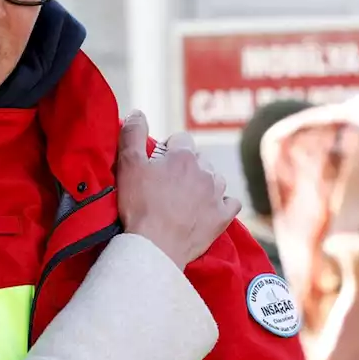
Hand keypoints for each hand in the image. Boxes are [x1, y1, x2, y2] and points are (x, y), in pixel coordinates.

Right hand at [117, 112, 240, 268]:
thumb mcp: (127, 164)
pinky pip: (231, 202)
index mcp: (184, 156)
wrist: (154, 247)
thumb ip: (132, 133)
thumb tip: (137, 112)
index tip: (155, 165)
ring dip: (203, 183)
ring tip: (184, 197)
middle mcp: (206, 171)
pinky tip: (208, 208)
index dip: (166, 150)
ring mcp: (217, 195)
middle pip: (198, 159)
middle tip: (165, 184)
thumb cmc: (139, 205)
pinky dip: (221, 202)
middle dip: (185, 167)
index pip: (180, 139)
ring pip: (215, 179)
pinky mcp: (222, 217)